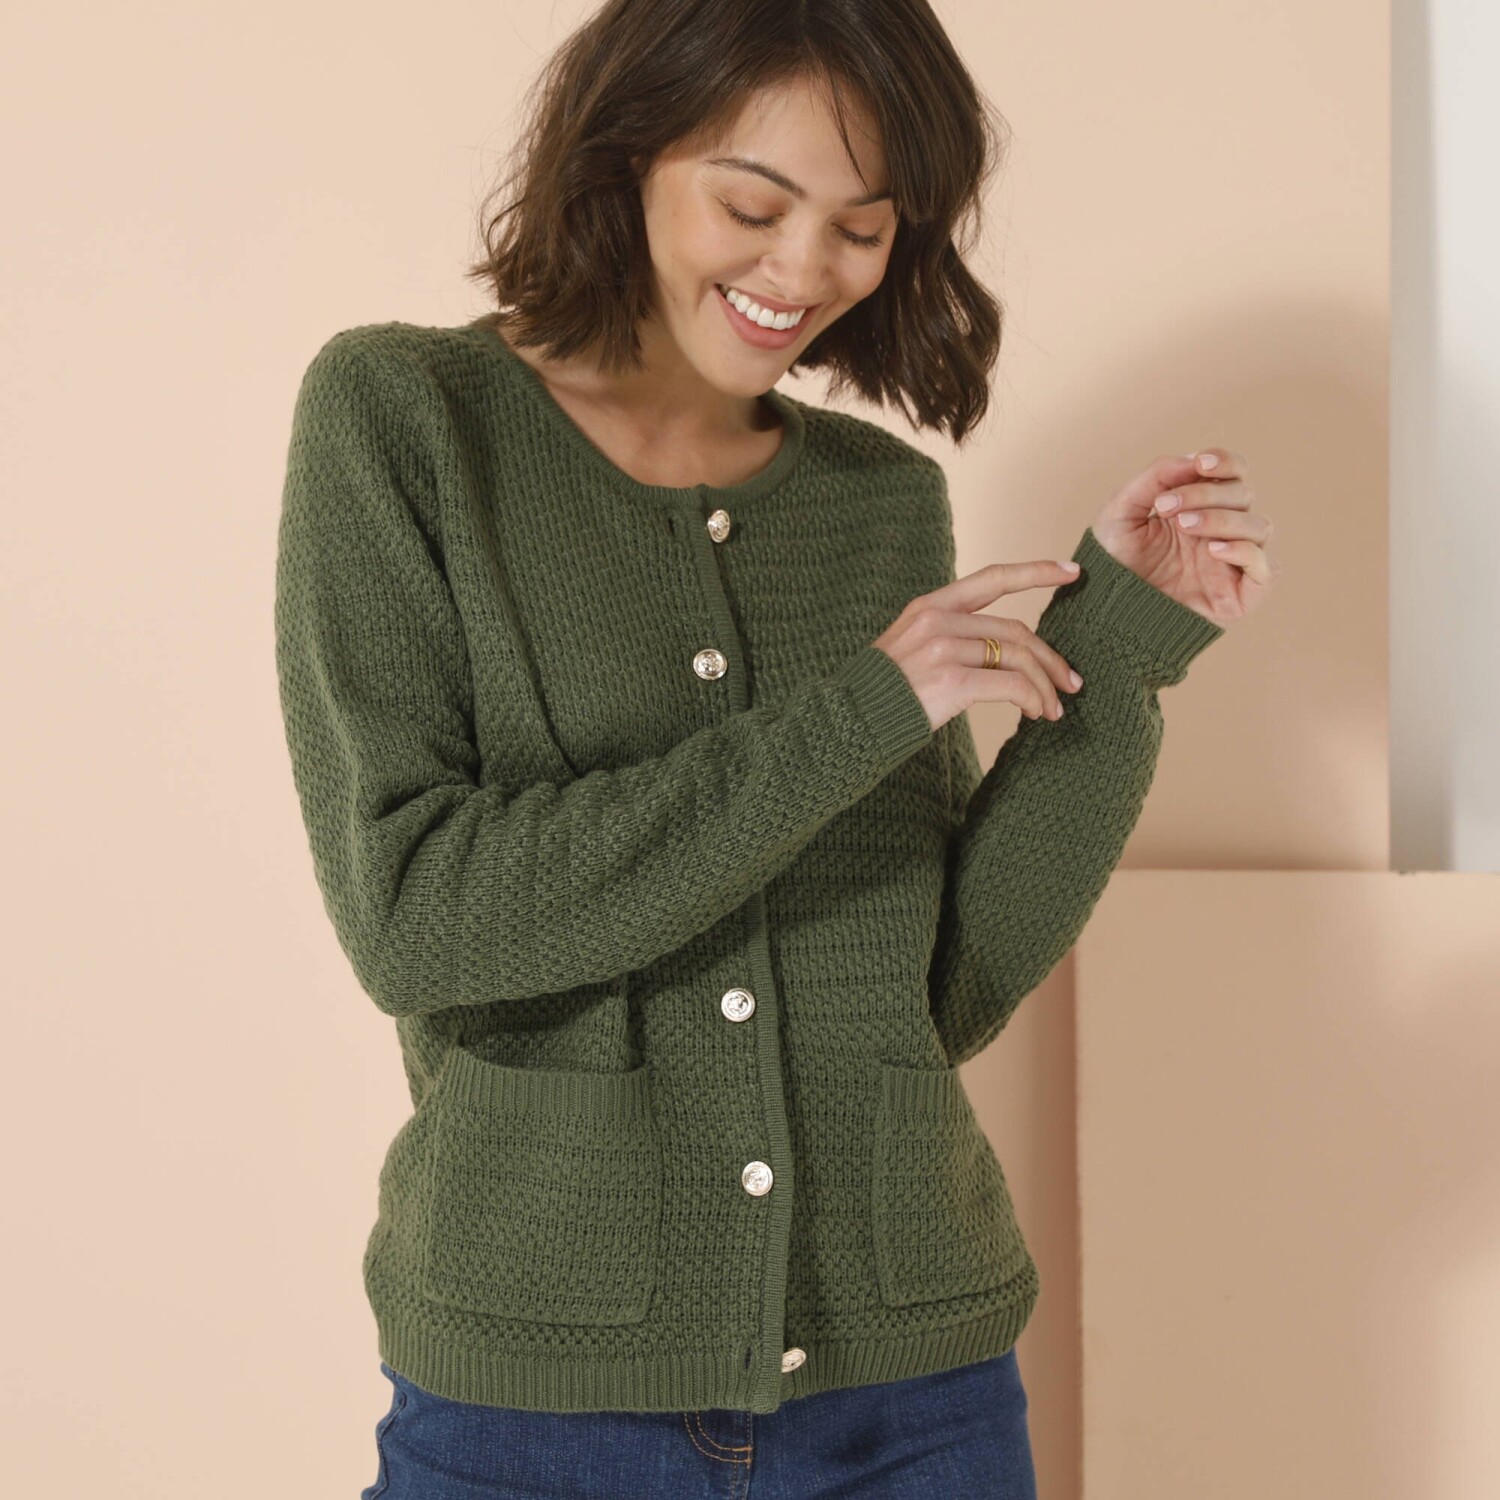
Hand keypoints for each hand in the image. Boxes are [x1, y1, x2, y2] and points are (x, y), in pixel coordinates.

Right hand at [874, 560, 1085, 732]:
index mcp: (929, 605)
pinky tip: (1034, 712)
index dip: (1036, 572)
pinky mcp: (952, 680)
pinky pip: (1011, 685)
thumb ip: (948, 637)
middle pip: (1015, 631)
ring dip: (1044, 686)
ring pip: (1018, 658)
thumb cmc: (882, 693)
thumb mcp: (908, 647)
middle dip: (1050, 659)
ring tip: (1053, 710)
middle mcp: (938, 619)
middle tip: (1071, 683)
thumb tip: (1002, 652)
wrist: (849, 721)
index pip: (992, 578)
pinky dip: (1032, 699)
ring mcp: (944, 648)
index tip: (1072, 572)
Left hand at [1089, 449, 1278, 625]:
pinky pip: (1266, 568)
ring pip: (1259, 526)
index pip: (1234, 474)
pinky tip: (1212, 549)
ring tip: (1183, 526)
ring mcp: (1233, 563)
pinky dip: (1246, 552)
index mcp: (1200, 507)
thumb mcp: (1121, 511)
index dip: (1227, 462)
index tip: (1202, 463)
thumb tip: (1194, 458)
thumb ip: (1155, 478)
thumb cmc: (1113, 562)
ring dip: (1223, 518)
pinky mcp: (1241, 595)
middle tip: (1166, 509)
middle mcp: (1222, 531)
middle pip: (1244, 495)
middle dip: (1207, 494)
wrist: (1106, 610)